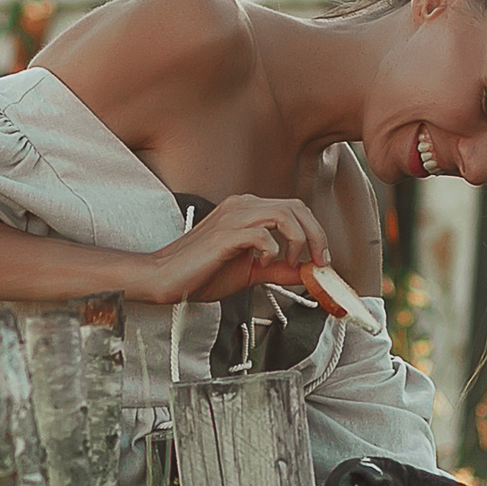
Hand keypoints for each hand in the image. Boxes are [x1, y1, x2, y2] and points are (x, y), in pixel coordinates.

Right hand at [130, 194, 332, 305]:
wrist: (165, 279)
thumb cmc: (201, 273)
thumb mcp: (251, 272)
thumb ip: (279, 269)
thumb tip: (308, 273)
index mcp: (248, 210)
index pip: (294, 209)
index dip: (315, 232)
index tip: (320, 259)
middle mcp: (242, 206)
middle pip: (296, 207)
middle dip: (315, 235)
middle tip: (318, 262)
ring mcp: (233, 217)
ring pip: (284, 214)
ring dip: (298, 241)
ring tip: (292, 264)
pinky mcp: (225, 235)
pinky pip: (262, 234)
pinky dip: (272, 252)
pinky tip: (262, 265)